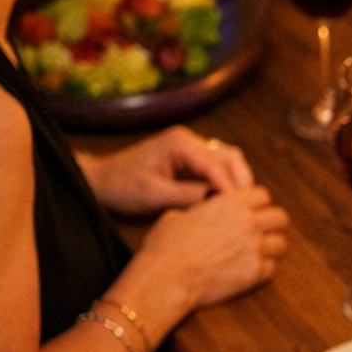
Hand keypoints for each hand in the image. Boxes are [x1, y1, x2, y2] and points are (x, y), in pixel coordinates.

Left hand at [85, 127, 253, 216]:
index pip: (217, 165)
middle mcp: (190, 140)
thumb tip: (218, 202)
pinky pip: (217, 169)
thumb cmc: (121, 186)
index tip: (242, 211)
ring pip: (228, 161)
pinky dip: (226, 184)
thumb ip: (186, 196)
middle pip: (230, 157)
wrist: (102, 181)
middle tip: (249, 210)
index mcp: (180, 143)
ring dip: (236, 183)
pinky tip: (227, 204)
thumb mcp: (152, 194)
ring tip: (241, 208)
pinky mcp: (191, 159)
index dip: (232, 189)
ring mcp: (191, 148)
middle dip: (242, 183)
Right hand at [136, 183, 288, 316]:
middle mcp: (248, 222)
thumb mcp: (178, 215)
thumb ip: (201, 210)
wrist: (164, 278)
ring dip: (270, 247)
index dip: (256, 204)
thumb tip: (204, 211)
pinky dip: (263, 269)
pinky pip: (272, 268)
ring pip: (281, 243)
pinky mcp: (255, 273)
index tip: (250, 212)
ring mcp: (255, 248)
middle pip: (280, 217)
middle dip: (270, 224)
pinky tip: (248, 270)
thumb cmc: (165, 247)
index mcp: (230, 203)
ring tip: (255, 253)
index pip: (263, 195)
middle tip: (259, 233)